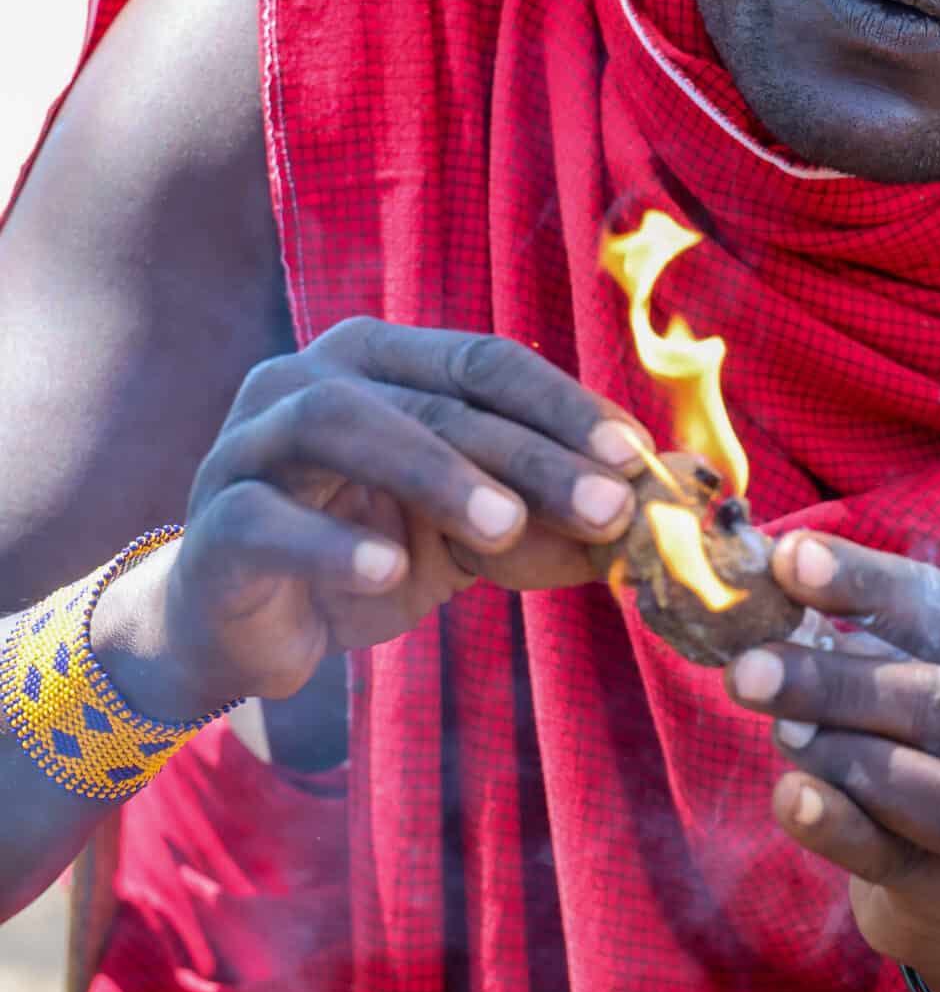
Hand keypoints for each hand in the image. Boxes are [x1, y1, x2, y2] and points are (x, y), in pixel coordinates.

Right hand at [93, 318, 652, 718]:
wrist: (252, 631)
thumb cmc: (371, 557)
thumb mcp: (475, 540)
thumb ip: (557, 517)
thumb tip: (673, 499)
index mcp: (381, 360)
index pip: (485, 362)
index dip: (564, 406)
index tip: (638, 460)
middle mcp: (311, 378)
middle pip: (434, 398)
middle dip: (529, 452)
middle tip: (608, 506)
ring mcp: (250, 442)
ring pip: (341, 424)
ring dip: (434, 472)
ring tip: (505, 525)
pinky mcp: (214, 522)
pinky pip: (267, 519)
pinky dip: (332, 542)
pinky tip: (389, 572)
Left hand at [724, 531, 939, 991]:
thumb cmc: (922, 744)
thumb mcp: (905, 674)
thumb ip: (852, 631)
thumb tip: (768, 573)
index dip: (869, 584)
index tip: (791, 562)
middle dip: (839, 683)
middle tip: (750, 668)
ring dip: (848, 756)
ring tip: (778, 733)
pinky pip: (902, 858)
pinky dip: (841, 826)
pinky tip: (791, 798)